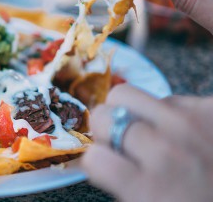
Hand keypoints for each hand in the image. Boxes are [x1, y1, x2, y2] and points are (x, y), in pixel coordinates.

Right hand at [81, 84, 212, 201]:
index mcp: (147, 189)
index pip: (93, 157)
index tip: (106, 165)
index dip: (96, 161)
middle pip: (104, 114)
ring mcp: (191, 124)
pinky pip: (173, 98)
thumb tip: (101, 157)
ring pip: (130, 94)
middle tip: (122, 141)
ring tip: (155, 133)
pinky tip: (190, 134)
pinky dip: (173, 113)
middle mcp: (166, 151)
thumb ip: (123, 185)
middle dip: (106, 126)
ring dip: (134, 113)